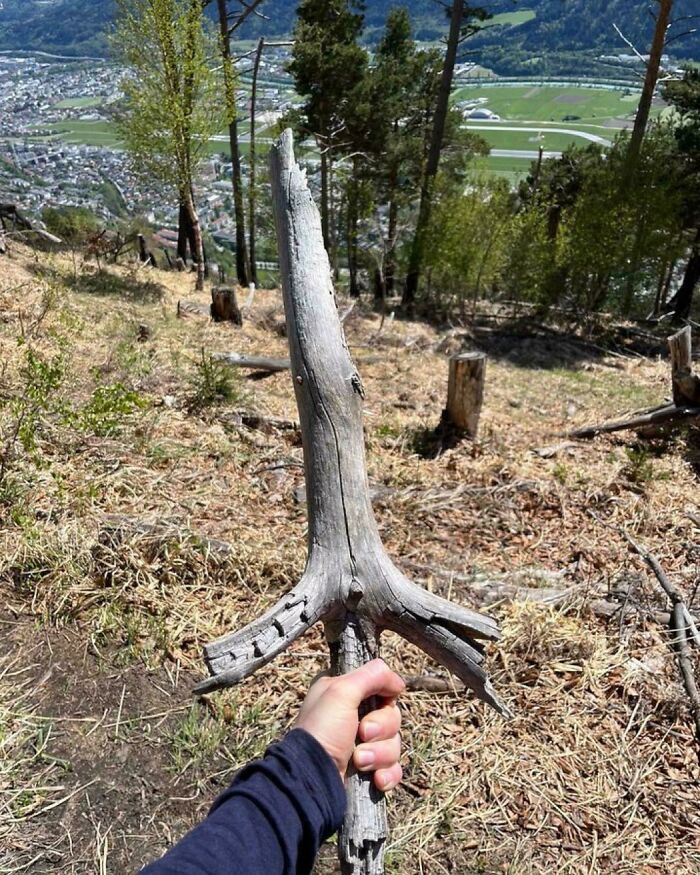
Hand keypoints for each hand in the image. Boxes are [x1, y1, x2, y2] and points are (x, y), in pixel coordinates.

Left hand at [295, 659, 404, 791]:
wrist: (312, 779)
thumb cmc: (322, 731)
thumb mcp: (341, 691)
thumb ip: (372, 675)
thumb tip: (398, 683)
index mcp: (345, 692)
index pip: (383, 687)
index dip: (386, 696)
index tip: (378, 702)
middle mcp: (353, 715)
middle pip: (392, 715)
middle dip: (381, 728)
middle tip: (362, 733)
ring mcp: (361, 744)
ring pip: (394, 743)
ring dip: (379, 753)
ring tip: (358, 761)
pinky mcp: (367, 770)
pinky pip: (394, 768)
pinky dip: (387, 773)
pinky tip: (375, 779)